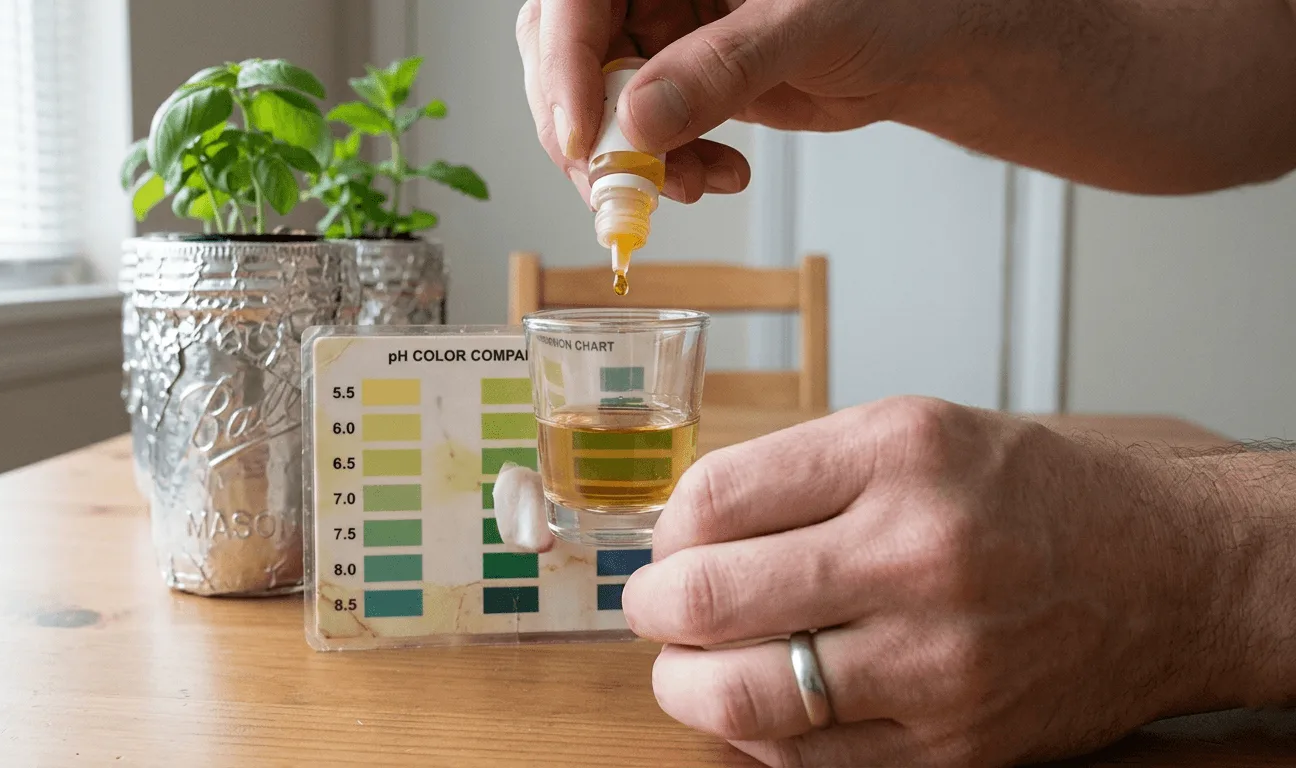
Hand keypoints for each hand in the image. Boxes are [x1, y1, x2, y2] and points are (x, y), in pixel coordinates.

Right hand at [515, 0, 953, 204]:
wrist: (923, 45)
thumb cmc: (889, 1)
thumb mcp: (807, 22)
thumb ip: (723, 68)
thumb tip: (638, 124)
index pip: (573, 1)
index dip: (564, 66)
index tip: (583, 138)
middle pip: (566, 53)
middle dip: (588, 130)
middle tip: (619, 184)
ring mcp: (661, 32)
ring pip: (598, 104)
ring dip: (632, 162)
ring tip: (688, 187)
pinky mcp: (678, 80)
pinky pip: (641, 135)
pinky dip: (667, 169)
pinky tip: (716, 176)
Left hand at [620, 397, 1241, 765]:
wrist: (1168, 572)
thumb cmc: (1030, 495)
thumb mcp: (915, 432)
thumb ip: (798, 470)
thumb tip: (682, 528)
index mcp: (898, 454)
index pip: (715, 496)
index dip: (667, 527)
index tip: (671, 541)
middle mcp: (918, 552)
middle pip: (708, 597)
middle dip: (651, 607)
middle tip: (652, 606)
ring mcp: (938, 660)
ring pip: (740, 695)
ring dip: (682, 684)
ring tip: (685, 666)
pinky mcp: (955, 745)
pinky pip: (804, 762)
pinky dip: (753, 738)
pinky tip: (756, 708)